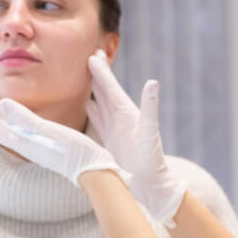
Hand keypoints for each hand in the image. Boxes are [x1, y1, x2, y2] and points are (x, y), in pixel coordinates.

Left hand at [0, 93, 120, 185]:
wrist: (95, 172)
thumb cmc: (74, 150)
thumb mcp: (50, 131)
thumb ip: (25, 117)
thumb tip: (1, 103)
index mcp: (24, 144)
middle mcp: (28, 149)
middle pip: (1, 132)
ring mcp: (39, 151)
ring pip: (12, 134)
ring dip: (3, 120)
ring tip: (1, 108)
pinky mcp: (49, 151)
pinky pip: (24, 136)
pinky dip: (18, 125)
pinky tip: (28, 120)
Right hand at [87, 51, 185, 225]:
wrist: (150, 184)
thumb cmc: (151, 160)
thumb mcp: (150, 132)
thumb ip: (150, 107)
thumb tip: (153, 83)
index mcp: (127, 113)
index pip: (111, 88)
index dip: (102, 71)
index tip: (93, 54)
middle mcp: (121, 118)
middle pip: (105, 91)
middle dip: (97, 74)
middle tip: (89, 55)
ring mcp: (115, 129)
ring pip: (100, 103)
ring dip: (93, 89)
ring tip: (84, 75)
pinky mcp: (110, 141)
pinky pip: (98, 121)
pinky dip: (91, 110)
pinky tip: (86, 104)